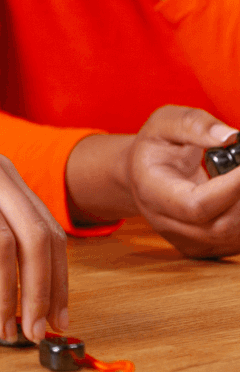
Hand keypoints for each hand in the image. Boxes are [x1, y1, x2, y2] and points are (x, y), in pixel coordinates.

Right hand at [128, 105, 239, 257]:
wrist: (142, 174)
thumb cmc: (154, 148)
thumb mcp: (164, 123)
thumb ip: (193, 124)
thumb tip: (231, 137)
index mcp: (152, 192)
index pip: (196, 204)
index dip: (232, 188)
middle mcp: (165, 223)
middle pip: (220, 226)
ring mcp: (185, 240)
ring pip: (232, 237)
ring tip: (236, 177)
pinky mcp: (203, 248)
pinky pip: (236, 242)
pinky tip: (237, 194)